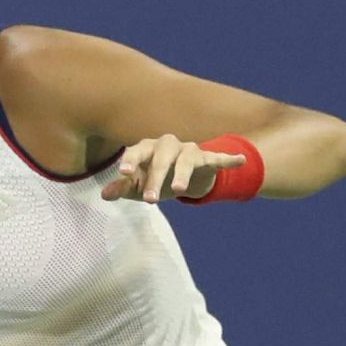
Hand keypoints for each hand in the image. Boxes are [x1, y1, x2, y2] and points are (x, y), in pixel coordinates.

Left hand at [100, 134, 247, 203]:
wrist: (181, 176)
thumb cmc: (154, 178)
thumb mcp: (138, 186)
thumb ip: (123, 188)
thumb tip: (105, 195)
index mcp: (147, 149)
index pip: (136, 151)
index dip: (130, 161)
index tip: (124, 173)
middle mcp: (167, 145)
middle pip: (161, 158)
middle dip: (156, 178)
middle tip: (151, 200)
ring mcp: (188, 150)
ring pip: (187, 158)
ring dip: (183, 174)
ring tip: (179, 191)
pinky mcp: (206, 158)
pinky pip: (217, 157)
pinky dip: (228, 159)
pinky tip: (240, 160)